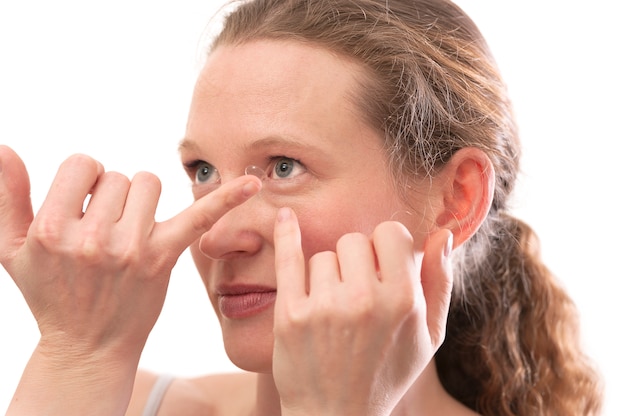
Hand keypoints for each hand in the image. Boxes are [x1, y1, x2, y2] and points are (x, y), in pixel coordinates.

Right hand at [0, 145, 260, 413]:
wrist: (88, 345)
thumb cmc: (50, 292)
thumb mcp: (10, 249)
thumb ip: (5, 196)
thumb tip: (4, 147)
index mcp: (53, 230)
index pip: (84, 164)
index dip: (85, 181)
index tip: (85, 207)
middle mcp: (95, 239)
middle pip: (120, 176)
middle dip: (113, 197)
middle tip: (106, 233)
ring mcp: (133, 249)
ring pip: (149, 183)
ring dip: (140, 202)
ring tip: (128, 232)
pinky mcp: (164, 257)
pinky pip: (199, 219)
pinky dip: (227, 199)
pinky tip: (252, 184)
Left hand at [272, 207, 452, 415]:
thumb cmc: (386, 373)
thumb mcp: (429, 336)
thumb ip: (439, 283)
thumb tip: (444, 234)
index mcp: (404, 301)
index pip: (390, 233)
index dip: (385, 246)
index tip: (378, 264)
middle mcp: (365, 301)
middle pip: (354, 240)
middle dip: (354, 259)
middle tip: (353, 291)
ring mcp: (325, 308)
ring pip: (323, 255)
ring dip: (326, 274)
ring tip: (332, 307)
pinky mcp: (291, 315)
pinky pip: (288, 259)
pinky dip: (286, 234)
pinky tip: (284, 216)